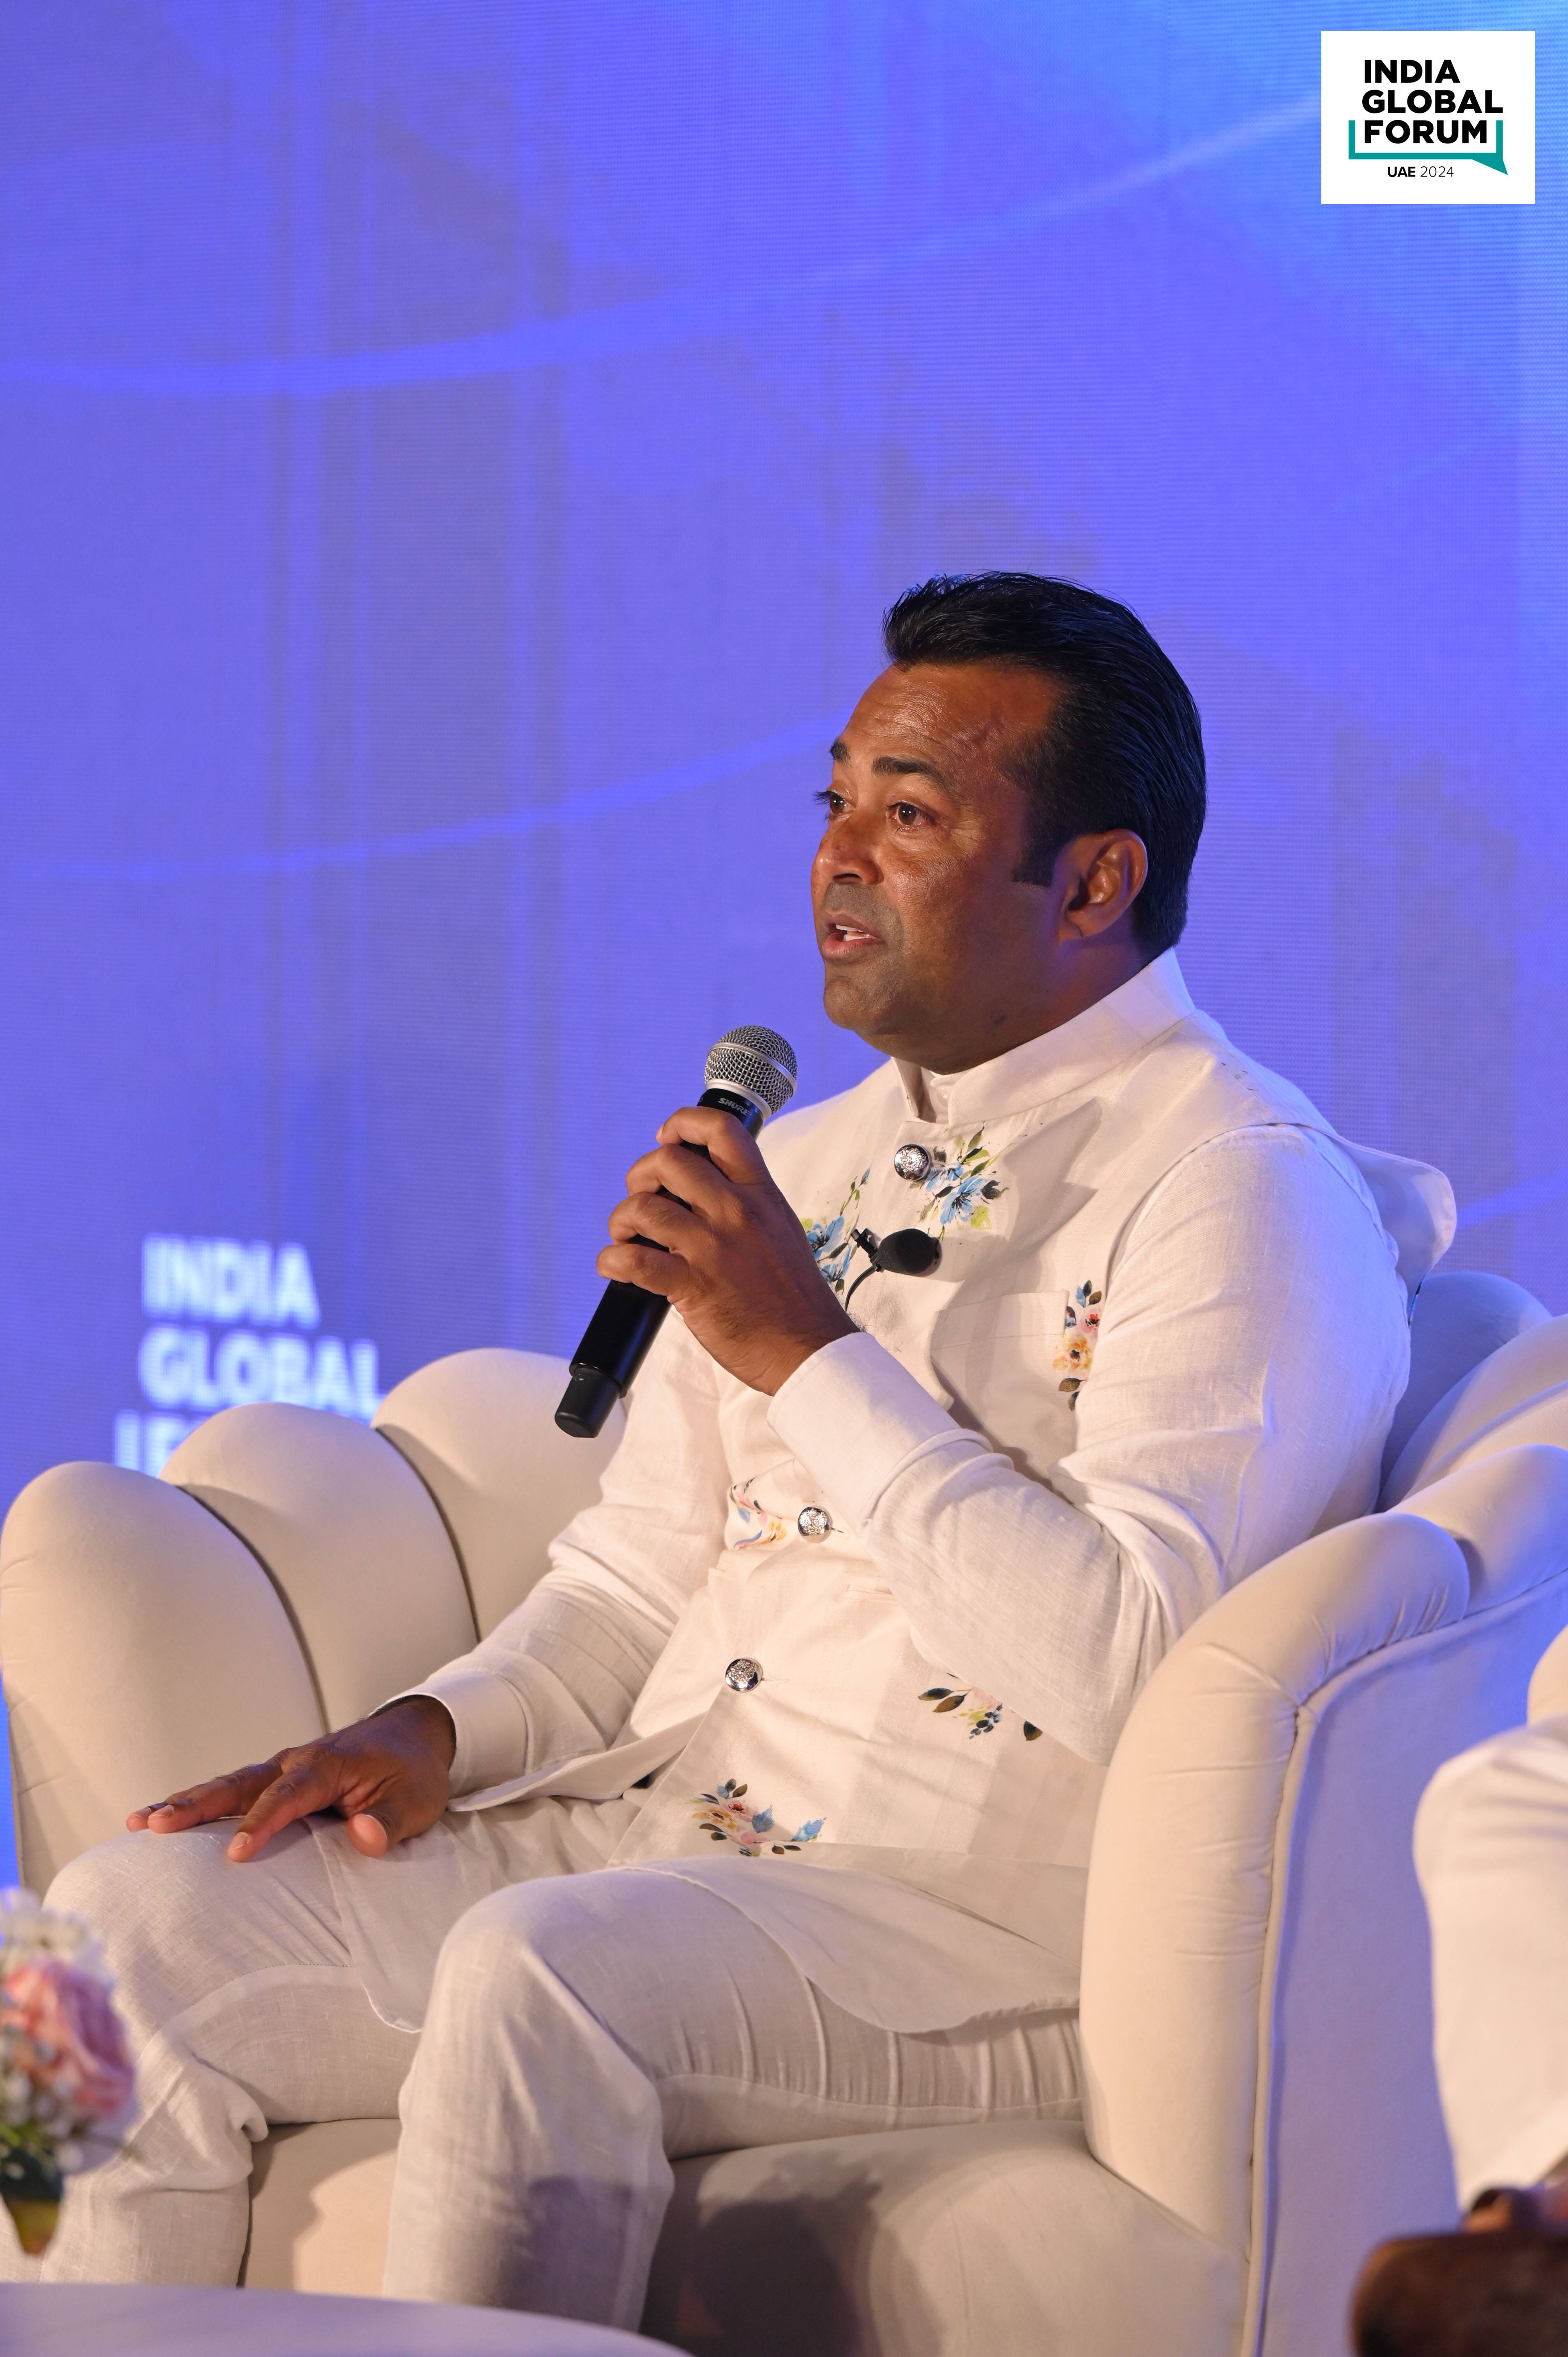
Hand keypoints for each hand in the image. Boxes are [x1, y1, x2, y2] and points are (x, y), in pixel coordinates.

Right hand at [126, 1696, 456, 1863]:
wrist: (414, 1734)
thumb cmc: (414, 1772)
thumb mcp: (418, 1799)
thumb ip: (391, 1820)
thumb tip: (362, 1835)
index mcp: (330, 1765)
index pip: (289, 1796)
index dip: (262, 1824)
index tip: (236, 1855)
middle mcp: (298, 1762)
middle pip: (241, 1783)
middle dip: (197, 1803)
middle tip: (153, 1823)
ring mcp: (284, 1768)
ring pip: (229, 1785)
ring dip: (187, 1801)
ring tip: (139, 1822)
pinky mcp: (278, 1779)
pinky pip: (235, 1791)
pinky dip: (201, 1802)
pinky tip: (165, 1816)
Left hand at [598, 1106, 856, 1392]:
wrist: (808, 1349)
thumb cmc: (794, 1296)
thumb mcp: (780, 1228)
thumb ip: (746, 1202)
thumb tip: (700, 1188)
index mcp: (761, 1194)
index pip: (721, 1130)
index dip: (683, 1123)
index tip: (667, 1137)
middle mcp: (736, 1212)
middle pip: (668, 1161)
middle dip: (640, 1176)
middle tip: (642, 1199)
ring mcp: (713, 1248)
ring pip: (644, 1207)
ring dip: (622, 1220)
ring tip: (626, 1236)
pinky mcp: (693, 1286)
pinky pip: (634, 1262)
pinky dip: (612, 1261)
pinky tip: (615, 1266)